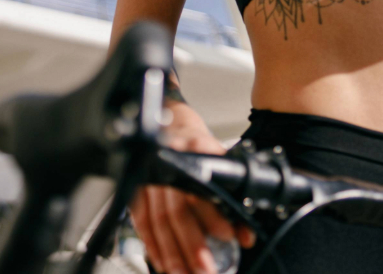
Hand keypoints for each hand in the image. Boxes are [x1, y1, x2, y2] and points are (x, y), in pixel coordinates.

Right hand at [129, 112, 255, 273]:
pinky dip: (153, 247)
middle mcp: (169, 164)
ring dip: (171, 254)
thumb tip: (246, 235)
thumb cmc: (199, 147)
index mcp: (196, 151)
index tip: (228, 236)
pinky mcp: (136, 191)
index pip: (203, 188)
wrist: (170, 123)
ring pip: (157, 221)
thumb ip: (234, 197)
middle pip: (177, 210)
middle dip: (191, 245)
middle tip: (206, 269)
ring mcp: (149, 178)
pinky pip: (142, 224)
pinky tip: (163, 264)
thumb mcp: (222, 162)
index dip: (213, 215)